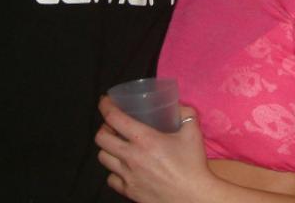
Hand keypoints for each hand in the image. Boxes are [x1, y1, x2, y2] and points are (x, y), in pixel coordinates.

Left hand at [96, 97, 213, 202]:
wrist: (193, 197)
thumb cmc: (193, 164)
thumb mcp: (193, 131)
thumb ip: (185, 113)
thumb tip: (177, 105)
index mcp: (144, 139)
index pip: (114, 118)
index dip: (106, 106)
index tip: (105, 100)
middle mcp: (131, 157)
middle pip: (101, 139)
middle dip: (103, 127)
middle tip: (113, 124)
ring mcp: (127, 176)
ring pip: (103, 158)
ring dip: (107, 148)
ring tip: (117, 144)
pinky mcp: (128, 192)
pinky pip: (111, 178)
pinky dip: (114, 170)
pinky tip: (125, 166)